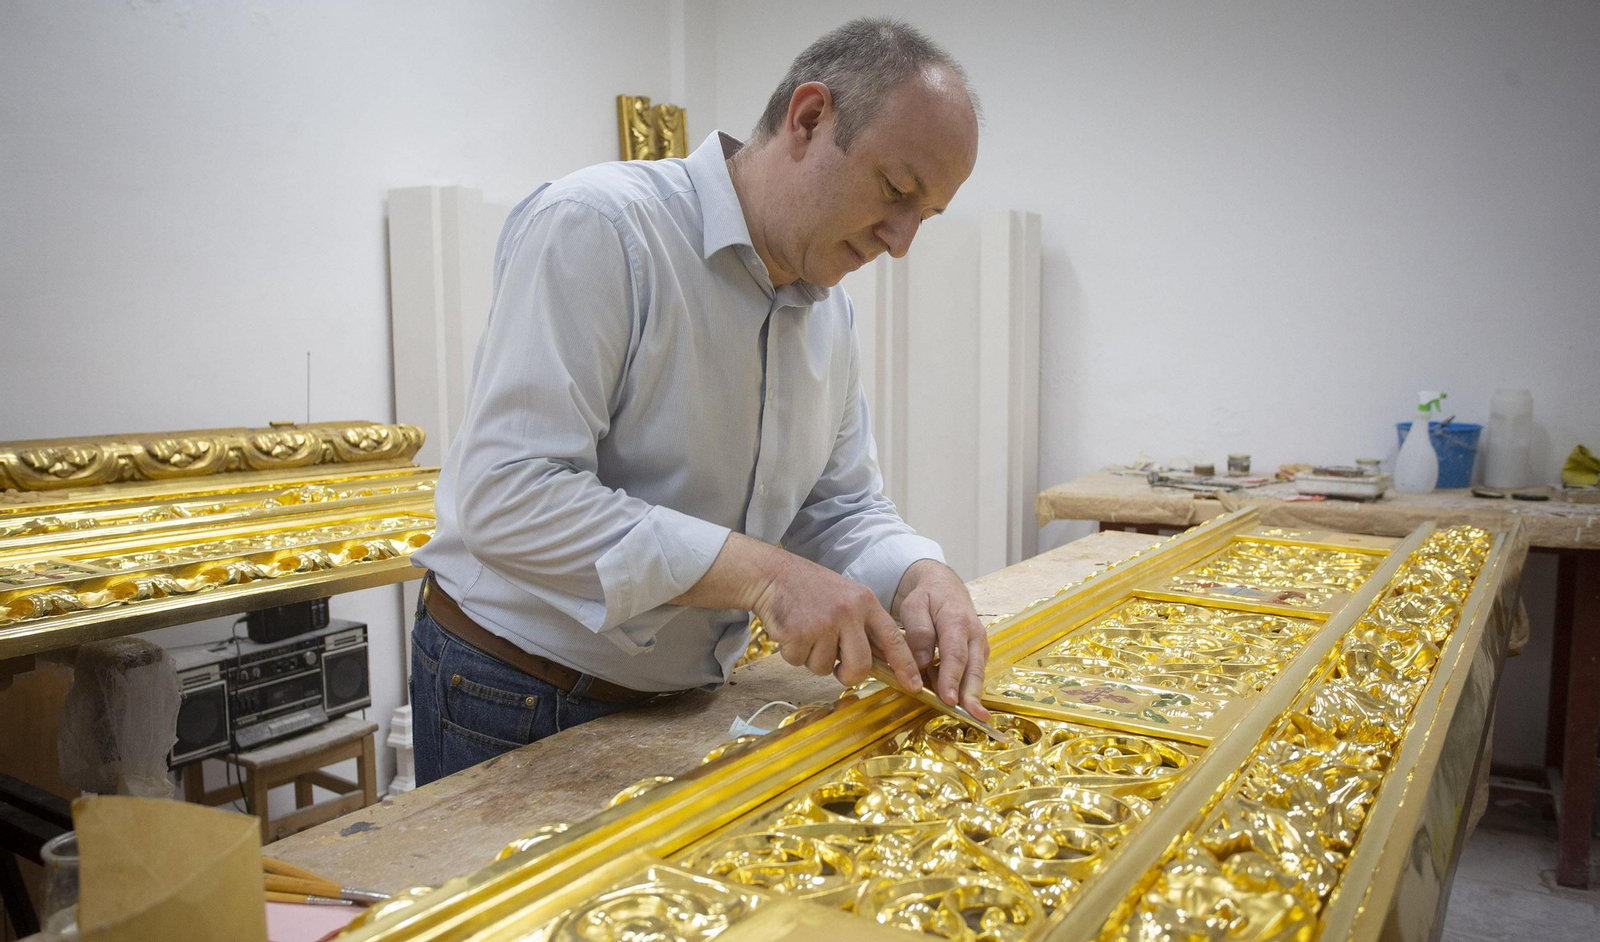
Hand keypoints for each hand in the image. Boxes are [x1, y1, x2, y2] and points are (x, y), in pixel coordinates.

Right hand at [751, 548, 922, 690]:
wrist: (771, 574)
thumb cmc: (811, 590)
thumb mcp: (847, 598)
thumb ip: (864, 626)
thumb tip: (883, 662)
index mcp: (865, 602)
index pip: (893, 638)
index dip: (905, 665)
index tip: (914, 685)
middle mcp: (848, 612)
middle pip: (861, 665)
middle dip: (849, 675)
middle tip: (839, 669)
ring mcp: (822, 623)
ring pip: (825, 668)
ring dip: (814, 658)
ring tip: (807, 632)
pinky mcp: (797, 633)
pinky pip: (800, 662)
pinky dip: (793, 653)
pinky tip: (791, 630)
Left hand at [893, 559, 990, 720]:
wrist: (945, 588)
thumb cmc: (927, 598)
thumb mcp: (915, 605)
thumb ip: (918, 632)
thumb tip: (922, 663)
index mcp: (957, 621)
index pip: (955, 654)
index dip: (952, 678)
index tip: (949, 699)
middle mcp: (975, 635)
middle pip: (974, 669)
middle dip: (972, 695)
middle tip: (972, 716)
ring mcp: (979, 645)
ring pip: (977, 674)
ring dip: (974, 696)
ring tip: (974, 718)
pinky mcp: (978, 654)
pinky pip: (973, 674)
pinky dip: (968, 690)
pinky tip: (960, 704)